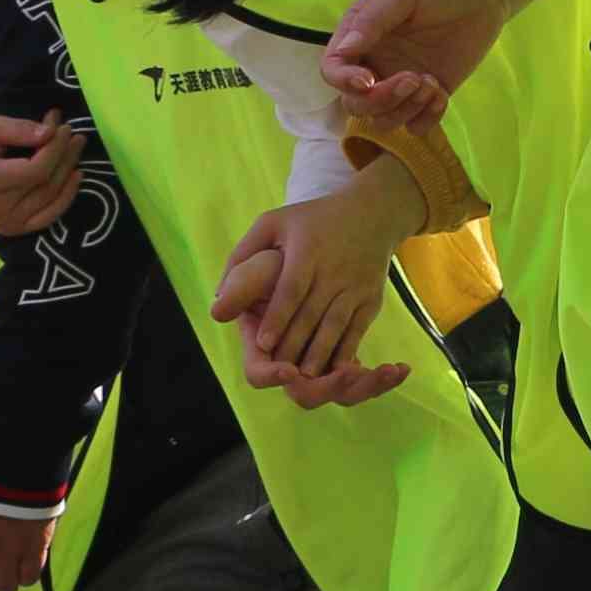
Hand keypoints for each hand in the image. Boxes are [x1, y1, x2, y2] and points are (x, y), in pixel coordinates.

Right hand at [0, 110, 81, 241]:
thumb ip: (19, 129)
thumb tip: (51, 132)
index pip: (35, 169)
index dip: (55, 149)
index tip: (64, 128)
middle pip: (46, 182)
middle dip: (66, 155)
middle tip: (76, 136)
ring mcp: (7, 223)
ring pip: (51, 197)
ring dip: (69, 171)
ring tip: (76, 149)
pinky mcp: (15, 230)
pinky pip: (49, 217)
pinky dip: (66, 197)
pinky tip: (75, 176)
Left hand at [212, 180, 424, 396]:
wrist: (371, 212)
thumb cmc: (311, 220)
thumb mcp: (273, 222)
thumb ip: (242, 254)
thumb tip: (218, 295)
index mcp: (308, 249)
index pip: (292, 288)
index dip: (278, 317)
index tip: (264, 343)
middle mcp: (334, 269)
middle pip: (312, 313)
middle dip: (294, 344)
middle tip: (275, 368)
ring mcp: (356, 285)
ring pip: (336, 325)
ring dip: (320, 354)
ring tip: (303, 377)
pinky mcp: (372, 297)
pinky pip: (358, 329)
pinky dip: (346, 351)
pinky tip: (333, 370)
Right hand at [325, 0, 502, 129]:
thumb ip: (372, 21)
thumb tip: (345, 49)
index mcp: (359, 35)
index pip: (333, 69)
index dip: (344, 82)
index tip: (368, 80)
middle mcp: (375, 62)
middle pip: (356, 104)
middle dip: (381, 101)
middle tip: (414, 79)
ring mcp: (401, 81)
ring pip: (384, 120)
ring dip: (406, 110)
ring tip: (432, 83)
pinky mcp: (429, 94)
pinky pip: (416, 125)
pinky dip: (427, 118)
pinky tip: (443, 93)